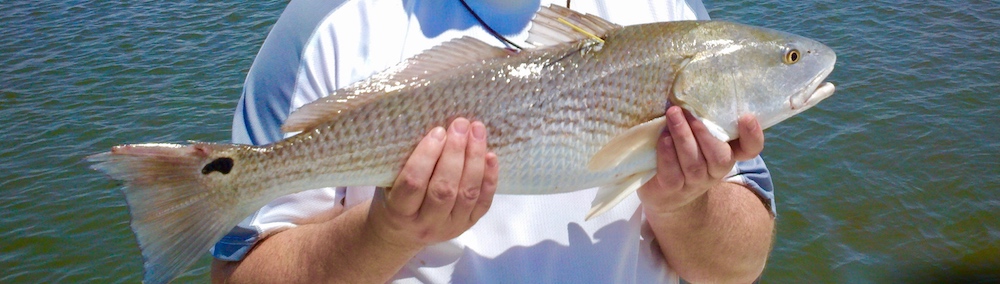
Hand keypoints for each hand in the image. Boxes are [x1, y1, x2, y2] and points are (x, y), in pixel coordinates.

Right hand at [366, 118, 498, 249]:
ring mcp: (449, 226)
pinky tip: (490, 156)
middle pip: (444, 188)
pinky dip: (489, 178)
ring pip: (467, 194)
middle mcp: (425, 223)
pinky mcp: (468, 225)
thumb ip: (402, 162)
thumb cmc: (391, 199)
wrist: (400, 234)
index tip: (437, 131)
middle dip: (455, 152)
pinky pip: (483, 203)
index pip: (413, 183)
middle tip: (461, 124)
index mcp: (399, 212)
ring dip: (475, 159)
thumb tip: (431, 126)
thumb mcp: (387, 182)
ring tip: (477, 131)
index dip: (426, 155)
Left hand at [637, 106, 763, 213]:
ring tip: (672, 115)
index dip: (753, 136)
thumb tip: (686, 88)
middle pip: (720, 157)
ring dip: (682, 137)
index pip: (750, 149)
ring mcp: (694, 182)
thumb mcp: (694, 133)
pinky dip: (667, 154)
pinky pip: (673, 173)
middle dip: (703, 132)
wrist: (664, 192)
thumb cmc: (680, 152)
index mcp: (727, 153)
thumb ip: (698, 117)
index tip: (747, 117)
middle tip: (687, 111)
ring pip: (694, 163)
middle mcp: (715, 170)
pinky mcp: (672, 189)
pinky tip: (662, 138)